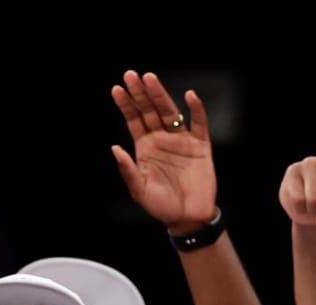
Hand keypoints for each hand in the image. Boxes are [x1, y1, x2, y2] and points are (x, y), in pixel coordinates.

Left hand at [110, 70, 216, 231]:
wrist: (187, 218)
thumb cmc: (161, 206)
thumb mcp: (140, 191)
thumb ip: (128, 170)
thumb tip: (115, 148)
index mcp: (145, 147)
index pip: (134, 121)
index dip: (126, 105)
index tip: (117, 89)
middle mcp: (162, 139)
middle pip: (150, 111)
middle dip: (140, 94)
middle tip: (131, 75)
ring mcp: (181, 140)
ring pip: (170, 112)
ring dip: (160, 95)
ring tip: (150, 79)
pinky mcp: (200, 146)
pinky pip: (199, 124)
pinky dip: (196, 110)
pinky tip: (189, 96)